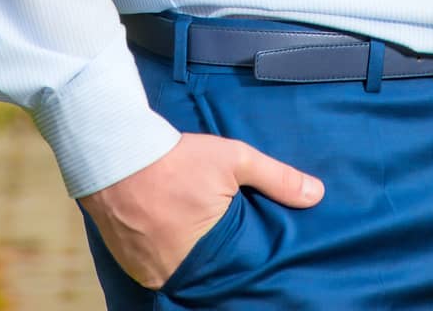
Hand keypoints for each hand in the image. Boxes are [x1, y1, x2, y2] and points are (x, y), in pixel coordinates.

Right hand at [77, 130, 324, 289]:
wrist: (115, 153)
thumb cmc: (176, 157)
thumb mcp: (233, 159)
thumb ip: (276, 178)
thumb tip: (317, 195)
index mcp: (205, 254)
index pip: (236, 276)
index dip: (244, 266)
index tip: (253, 260)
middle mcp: (174, 272)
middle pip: (206, 278)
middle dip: (217, 266)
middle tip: (224, 249)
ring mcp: (147, 272)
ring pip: (179, 277)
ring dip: (190, 263)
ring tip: (199, 244)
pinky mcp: (129, 264)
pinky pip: (154, 272)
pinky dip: (166, 261)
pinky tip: (173, 242)